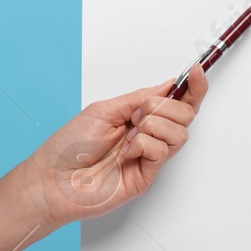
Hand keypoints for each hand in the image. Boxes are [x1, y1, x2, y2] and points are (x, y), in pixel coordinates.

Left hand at [25, 63, 209, 227]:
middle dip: (165, 106)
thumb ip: (138, 98)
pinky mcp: (147, 176)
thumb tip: (167, 86)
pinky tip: (126, 151)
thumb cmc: (69, 146)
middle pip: (185, 114)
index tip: (197, 71)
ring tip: (129, 134)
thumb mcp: (103, 109)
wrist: (53, 179)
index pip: (176, 102)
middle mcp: (147, 136)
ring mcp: (149, 157)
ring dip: (153, 125)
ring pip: (180, 132)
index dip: (193, 87)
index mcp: (137, 118)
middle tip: (137, 114)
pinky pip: (162, 151)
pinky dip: (144, 144)